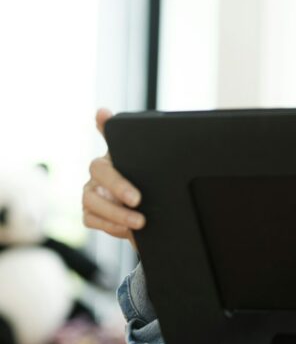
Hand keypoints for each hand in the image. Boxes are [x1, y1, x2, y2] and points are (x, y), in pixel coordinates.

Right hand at [82, 108, 142, 249]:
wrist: (154, 219)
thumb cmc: (152, 190)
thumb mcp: (158, 172)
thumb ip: (153, 151)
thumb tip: (131, 120)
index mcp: (115, 157)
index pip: (109, 136)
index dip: (104, 124)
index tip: (104, 113)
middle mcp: (99, 173)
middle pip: (99, 172)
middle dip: (118, 186)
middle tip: (138, 200)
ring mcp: (91, 193)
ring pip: (92, 201)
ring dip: (116, 213)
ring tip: (140, 222)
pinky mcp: (90, 214)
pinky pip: (92, 219)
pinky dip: (110, 225)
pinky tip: (127, 230)